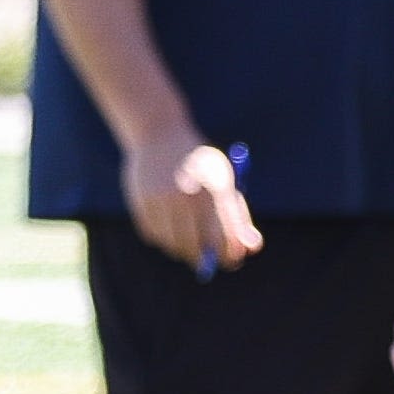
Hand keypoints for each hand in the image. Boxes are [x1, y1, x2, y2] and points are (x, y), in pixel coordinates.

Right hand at [127, 131, 260, 273]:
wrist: (159, 134)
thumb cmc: (201, 163)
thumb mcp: (225, 183)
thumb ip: (239, 217)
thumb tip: (253, 248)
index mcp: (214, 192)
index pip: (224, 240)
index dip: (229, 256)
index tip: (231, 259)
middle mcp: (187, 197)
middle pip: (197, 248)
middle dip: (205, 258)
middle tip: (208, 257)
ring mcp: (161, 200)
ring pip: (172, 245)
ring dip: (182, 248)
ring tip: (187, 235)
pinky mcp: (141, 202)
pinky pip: (152, 235)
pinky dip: (162, 236)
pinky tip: (168, 222)